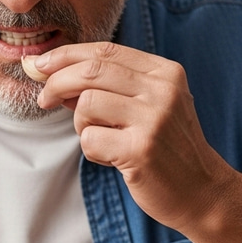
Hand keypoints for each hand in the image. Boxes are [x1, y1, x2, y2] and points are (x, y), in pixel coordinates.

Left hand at [32, 42, 228, 234]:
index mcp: (165, 73)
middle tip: (44, 99)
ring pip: (87, 104)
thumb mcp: (146, 105)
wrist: (201, 192)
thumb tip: (50, 71)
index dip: (66, 54)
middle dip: (56, 83)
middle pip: (91, 71)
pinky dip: (91, 150)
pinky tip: (111, 157)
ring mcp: (154, 119)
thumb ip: (108, 86)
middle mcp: (162, 91)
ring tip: (100, 138)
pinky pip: (89, 139)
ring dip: (80, 124)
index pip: (106, 51)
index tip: (40, 64)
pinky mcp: (141, 150)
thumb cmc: (165, 147)